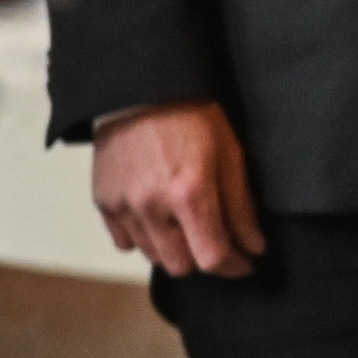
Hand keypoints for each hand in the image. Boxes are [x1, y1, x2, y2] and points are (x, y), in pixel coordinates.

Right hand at [90, 102, 264, 278]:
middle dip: (204, 259)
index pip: (211, 257)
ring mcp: (123, 206)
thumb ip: (240, 206)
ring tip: (189, 227)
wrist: (142, 90)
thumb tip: (254, 246)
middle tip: (219, 243)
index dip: (233, 266)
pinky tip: (159, 219)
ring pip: (152, 256)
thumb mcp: (230, 155)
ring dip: (174, 250)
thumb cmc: (193, 116)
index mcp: (190, 193)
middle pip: (180, 265)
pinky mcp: (103, 202)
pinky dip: (144, 238)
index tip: (245, 263)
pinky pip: (124, 241)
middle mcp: (152, 206)